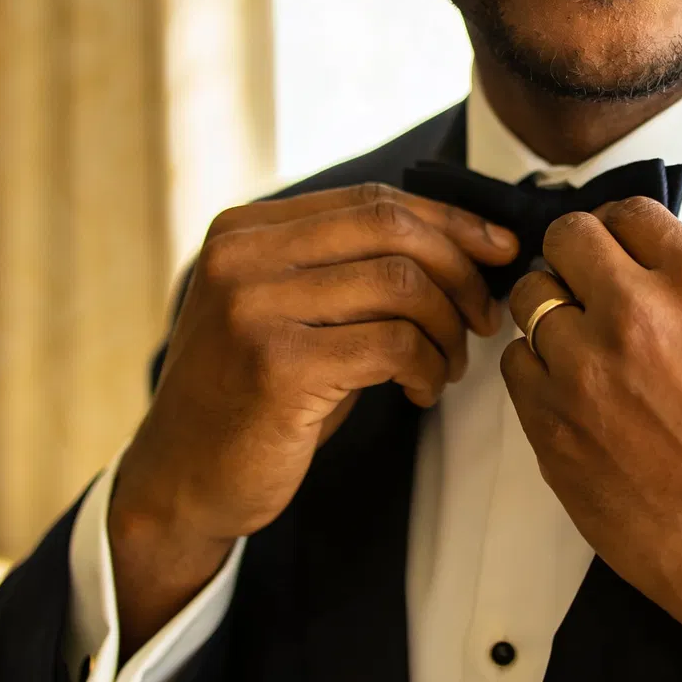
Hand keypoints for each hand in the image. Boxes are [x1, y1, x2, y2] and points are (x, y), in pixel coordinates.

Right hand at [109, 185, 516, 651]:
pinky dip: (427, 366)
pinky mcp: (278, 365)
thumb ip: (348, 269)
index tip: (499, 247)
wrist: (181, 481)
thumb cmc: (253, 398)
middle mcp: (242, 257)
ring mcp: (254, 308)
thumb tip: (464, 243)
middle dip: (459, 268)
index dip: (448, 221)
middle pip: (390, 228)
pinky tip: (422, 390)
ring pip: (400, 284)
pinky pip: (392, 344)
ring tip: (449, 364)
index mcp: (245, 231)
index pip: (371, 200)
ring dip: (447, 327)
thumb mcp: (290, 313)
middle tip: (484, 315)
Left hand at [504, 198, 681, 677]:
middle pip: (567, 238)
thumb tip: (648, 270)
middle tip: (585, 285)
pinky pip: (515, 362)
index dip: (620, 232)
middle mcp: (638, 313)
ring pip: (531, 296)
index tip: (615, 248)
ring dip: (551, 312)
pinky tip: (569, 393)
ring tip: (579, 346)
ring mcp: (585, 367)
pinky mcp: (551, 421)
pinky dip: (536, 370)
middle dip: (576, 257)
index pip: (631, 213)